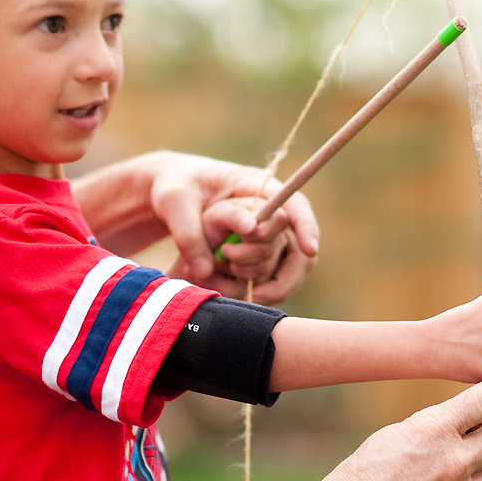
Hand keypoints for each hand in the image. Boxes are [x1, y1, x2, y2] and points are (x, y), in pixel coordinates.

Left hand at [147, 154, 318, 301]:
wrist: (172, 201)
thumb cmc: (176, 189)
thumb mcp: (174, 202)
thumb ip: (188, 232)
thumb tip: (206, 269)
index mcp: (256, 187)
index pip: (294, 204)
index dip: (306, 226)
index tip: (309, 249)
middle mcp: (270, 214)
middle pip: (296, 244)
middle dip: (268, 263)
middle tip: (237, 271)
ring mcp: (268, 238)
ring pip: (287, 269)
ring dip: (262, 280)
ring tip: (229, 279)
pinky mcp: (259, 259)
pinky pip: (273, 282)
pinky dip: (259, 292)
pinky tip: (238, 294)